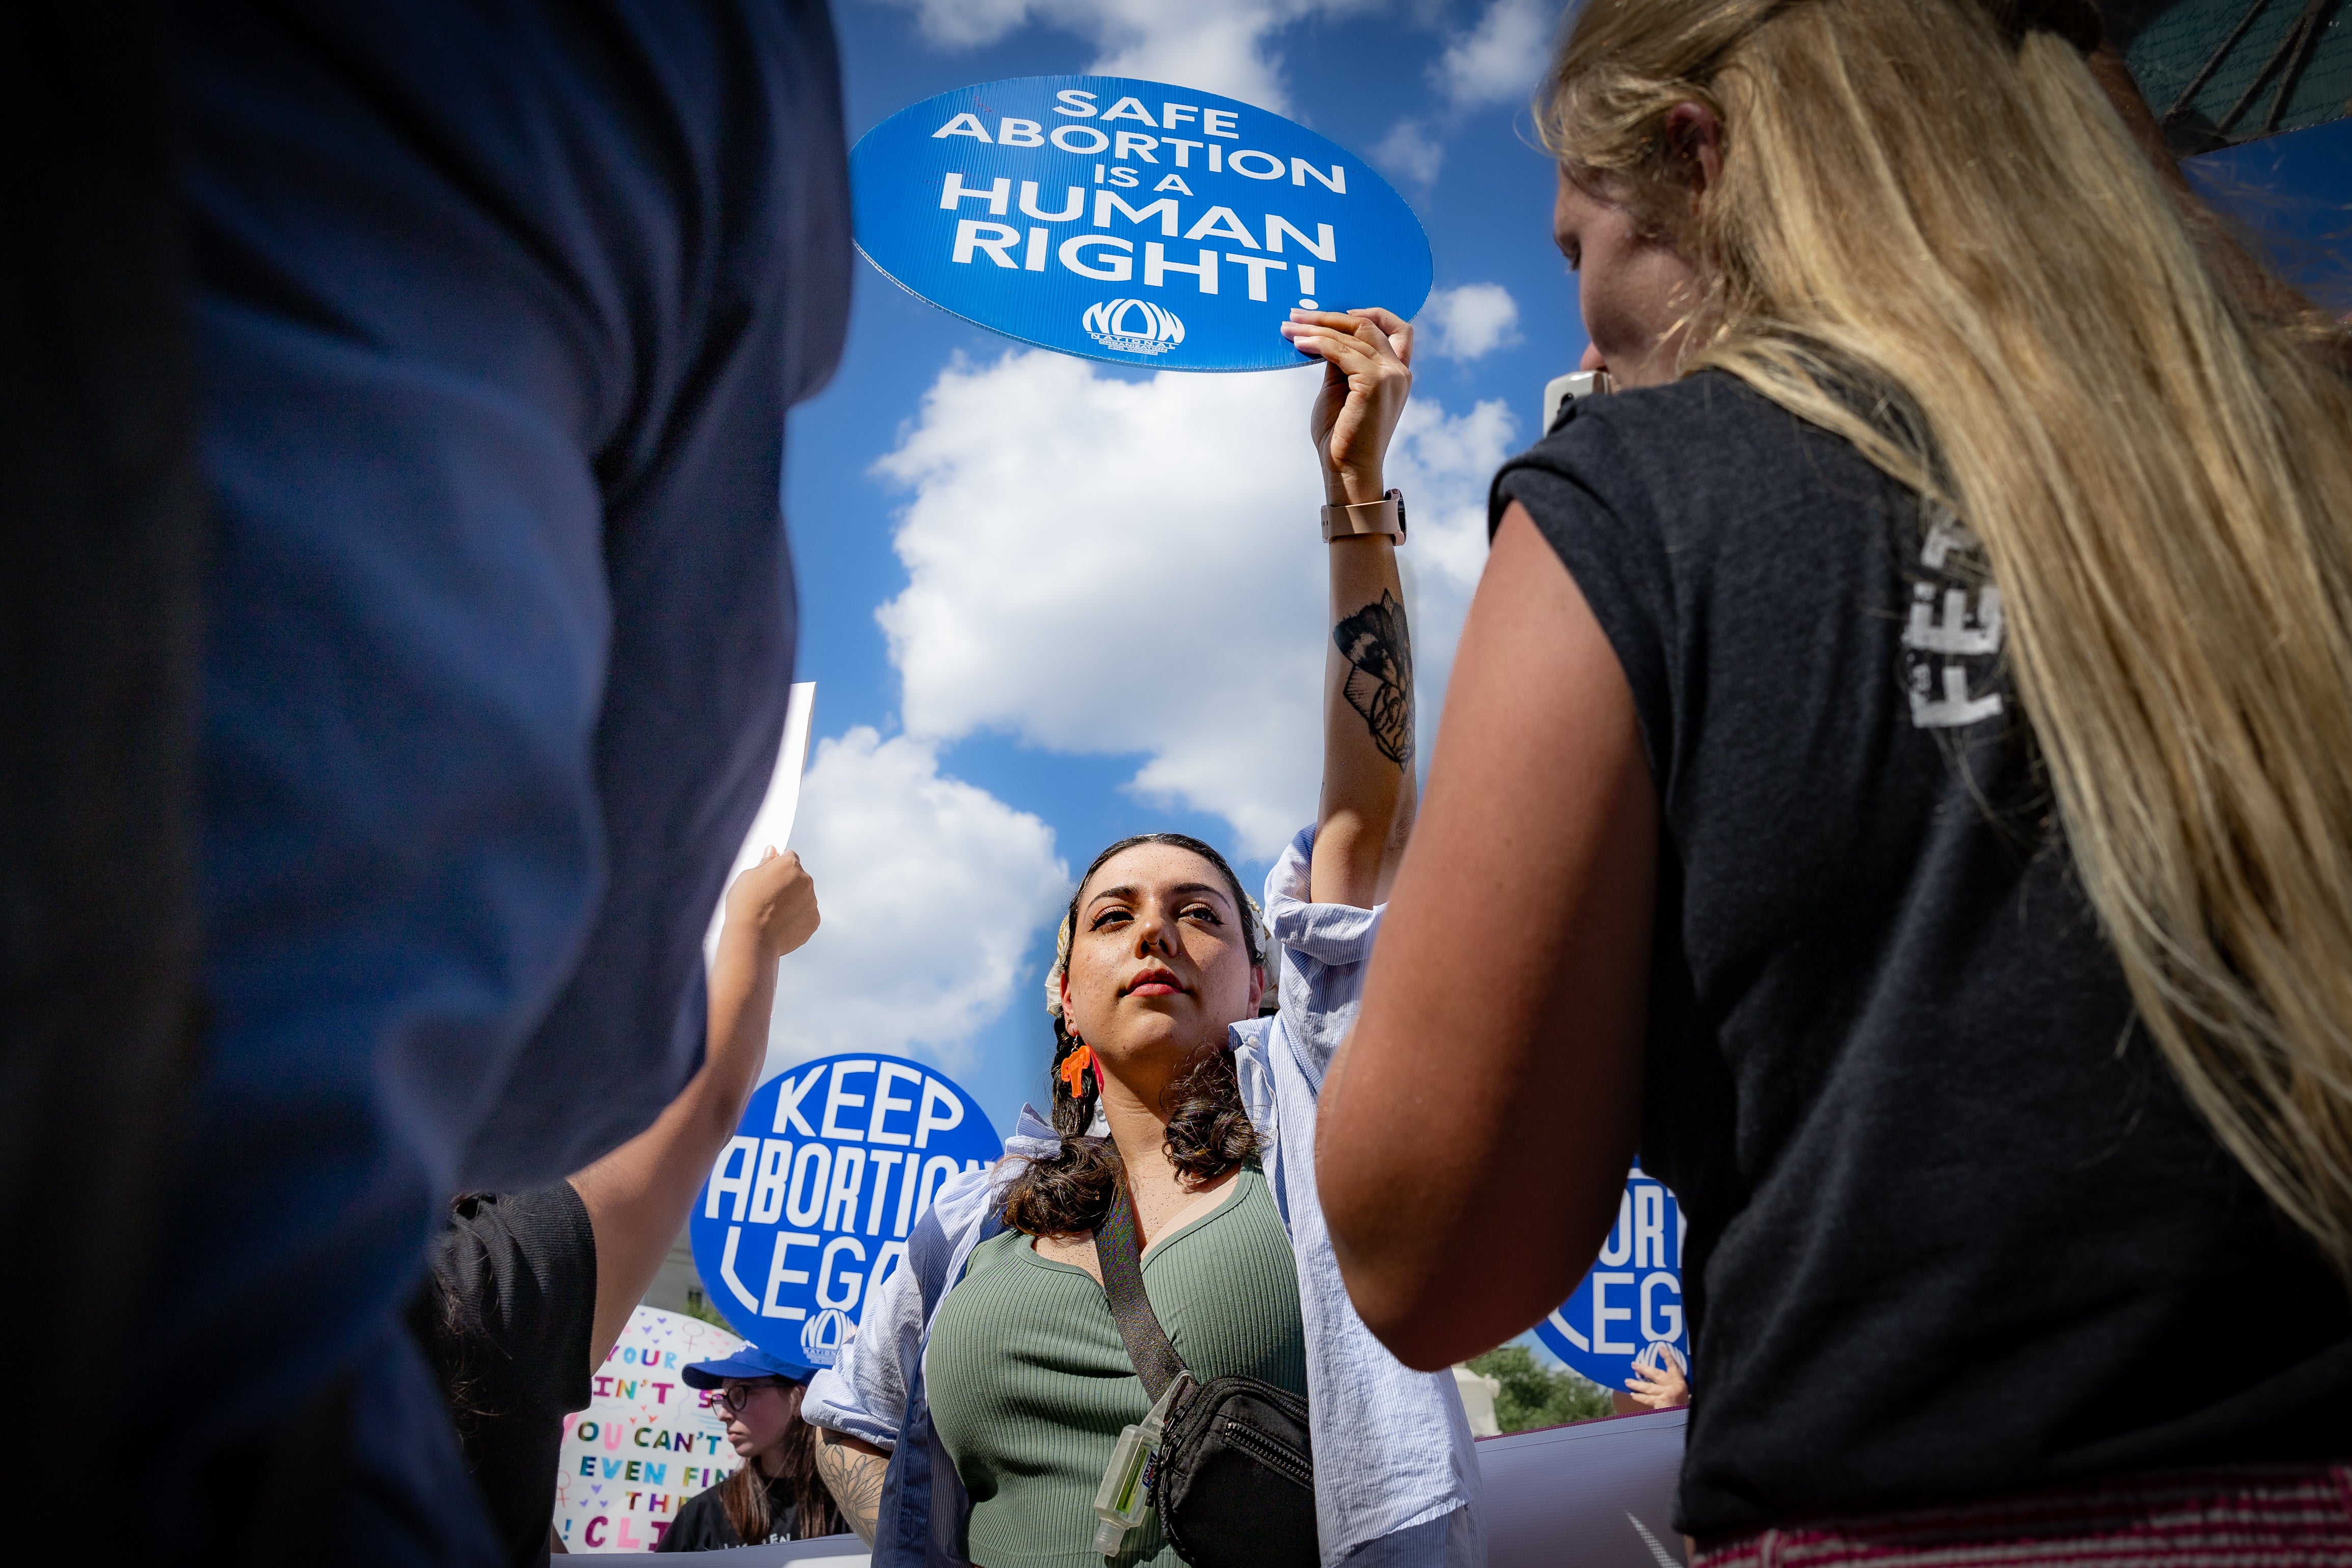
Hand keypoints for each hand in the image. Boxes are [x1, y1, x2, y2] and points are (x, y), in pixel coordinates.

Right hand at [721, 847, 819, 962]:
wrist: (752, 939)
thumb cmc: (745, 906)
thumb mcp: (747, 877)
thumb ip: (765, 863)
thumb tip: (773, 852)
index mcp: (790, 865)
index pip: (789, 857)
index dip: (777, 866)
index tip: (768, 877)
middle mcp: (806, 880)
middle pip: (798, 877)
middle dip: (787, 884)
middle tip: (767, 898)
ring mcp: (812, 902)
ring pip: (803, 897)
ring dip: (793, 902)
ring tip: (772, 914)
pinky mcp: (813, 921)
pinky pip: (805, 915)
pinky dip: (796, 919)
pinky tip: (779, 925)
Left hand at [1280, 307, 1412, 505]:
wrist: (1348, 470)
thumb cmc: (1341, 437)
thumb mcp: (1340, 390)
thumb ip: (1340, 362)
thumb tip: (1324, 336)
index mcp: (1398, 373)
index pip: (1398, 328)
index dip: (1372, 313)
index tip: (1339, 311)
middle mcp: (1400, 371)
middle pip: (1369, 324)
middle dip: (1329, 316)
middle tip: (1296, 314)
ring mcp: (1391, 375)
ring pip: (1352, 334)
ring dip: (1315, 327)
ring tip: (1288, 328)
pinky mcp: (1374, 382)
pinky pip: (1341, 351)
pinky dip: (1317, 343)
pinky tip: (1297, 344)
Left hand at [1622, 1353, 1688, 1409]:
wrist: (1687, 1421)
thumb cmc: (1684, 1407)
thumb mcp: (1683, 1394)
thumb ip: (1675, 1385)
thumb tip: (1659, 1378)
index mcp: (1681, 1383)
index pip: (1673, 1366)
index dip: (1667, 1357)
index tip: (1660, 1348)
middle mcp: (1673, 1387)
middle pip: (1656, 1375)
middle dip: (1644, 1369)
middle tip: (1634, 1364)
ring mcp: (1666, 1396)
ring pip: (1648, 1388)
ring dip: (1637, 1384)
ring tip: (1627, 1381)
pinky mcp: (1661, 1404)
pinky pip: (1647, 1400)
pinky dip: (1640, 1397)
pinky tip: (1633, 1395)